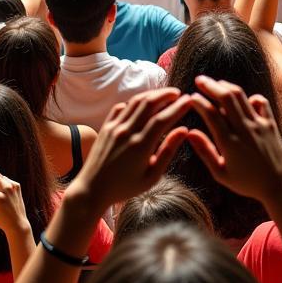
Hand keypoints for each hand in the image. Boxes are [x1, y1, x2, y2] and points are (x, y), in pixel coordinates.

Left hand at [71, 88, 191, 207]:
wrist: (92, 189)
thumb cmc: (125, 187)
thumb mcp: (152, 176)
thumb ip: (168, 151)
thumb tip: (184, 130)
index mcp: (140, 146)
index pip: (163, 118)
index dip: (178, 107)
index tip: (189, 100)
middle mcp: (126, 133)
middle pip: (148, 103)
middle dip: (166, 94)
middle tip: (178, 93)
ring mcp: (114, 128)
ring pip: (135, 101)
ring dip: (151, 94)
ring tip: (164, 95)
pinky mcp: (105, 127)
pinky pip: (121, 107)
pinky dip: (134, 102)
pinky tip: (143, 105)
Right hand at [187, 77, 281, 207]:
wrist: (279, 185)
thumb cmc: (247, 183)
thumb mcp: (220, 173)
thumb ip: (204, 151)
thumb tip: (189, 133)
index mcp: (230, 143)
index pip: (212, 114)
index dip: (199, 102)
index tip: (191, 97)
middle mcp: (245, 130)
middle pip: (227, 98)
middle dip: (211, 85)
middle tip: (199, 80)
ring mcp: (259, 125)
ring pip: (242, 96)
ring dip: (227, 86)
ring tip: (216, 83)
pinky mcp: (270, 123)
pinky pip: (260, 102)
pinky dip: (249, 97)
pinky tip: (242, 100)